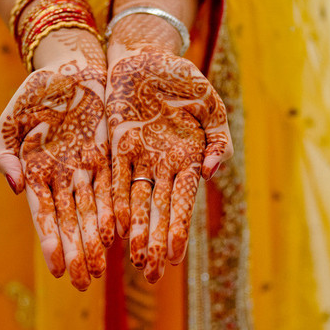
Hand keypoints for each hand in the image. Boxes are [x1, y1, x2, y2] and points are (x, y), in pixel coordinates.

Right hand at [0, 58, 113, 290]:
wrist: (70, 67)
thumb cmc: (35, 93)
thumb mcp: (10, 120)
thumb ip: (6, 155)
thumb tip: (16, 187)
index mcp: (37, 172)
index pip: (44, 214)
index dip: (50, 241)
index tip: (56, 269)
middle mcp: (63, 176)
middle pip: (71, 219)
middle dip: (76, 250)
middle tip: (83, 280)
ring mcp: (87, 167)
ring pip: (93, 208)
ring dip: (97, 238)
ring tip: (102, 266)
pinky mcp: (108, 154)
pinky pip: (113, 185)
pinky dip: (116, 207)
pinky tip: (120, 230)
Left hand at [105, 46, 232, 282]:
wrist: (147, 56)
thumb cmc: (183, 79)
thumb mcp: (210, 104)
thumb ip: (218, 139)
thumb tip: (212, 172)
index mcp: (188, 159)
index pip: (182, 202)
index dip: (177, 229)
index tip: (173, 258)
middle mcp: (162, 165)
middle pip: (157, 209)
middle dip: (155, 240)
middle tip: (150, 273)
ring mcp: (138, 156)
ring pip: (135, 200)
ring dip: (134, 229)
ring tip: (132, 258)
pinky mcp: (116, 145)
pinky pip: (114, 177)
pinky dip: (112, 200)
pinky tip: (111, 224)